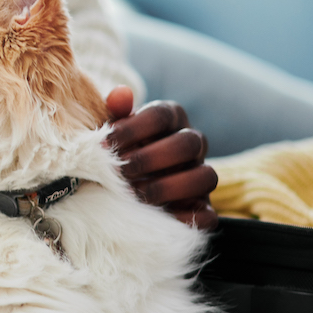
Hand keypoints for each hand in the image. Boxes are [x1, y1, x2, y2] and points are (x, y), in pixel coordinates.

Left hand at [104, 87, 217, 229]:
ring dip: (169, 187)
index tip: (104, 144)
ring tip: (136, 194)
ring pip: (207, 177)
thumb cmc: (120, 151)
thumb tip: (120, 94)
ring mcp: (201, 176)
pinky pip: (208, 215)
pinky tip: (155, 217)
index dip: (133, 128)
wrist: (127, 186)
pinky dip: (184, 218)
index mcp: (172, 119)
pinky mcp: (203, 209)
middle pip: (188, 143)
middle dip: (151, 158)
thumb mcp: (115, 132)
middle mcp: (193, 144)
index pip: (162, 115)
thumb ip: (116, 113)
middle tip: (121, 172)